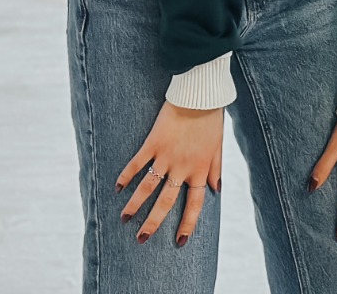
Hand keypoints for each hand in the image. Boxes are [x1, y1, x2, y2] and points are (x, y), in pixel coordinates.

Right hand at [115, 102, 223, 246]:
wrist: (199, 95)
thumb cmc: (211, 119)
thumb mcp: (218, 145)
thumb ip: (216, 169)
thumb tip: (217, 189)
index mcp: (200, 169)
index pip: (195, 204)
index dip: (188, 224)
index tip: (180, 242)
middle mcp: (183, 167)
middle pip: (166, 202)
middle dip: (153, 223)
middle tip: (141, 239)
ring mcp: (166, 157)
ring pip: (148, 187)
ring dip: (135, 205)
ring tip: (124, 219)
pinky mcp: (153, 143)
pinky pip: (137, 164)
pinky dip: (126, 176)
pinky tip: (117, 188)